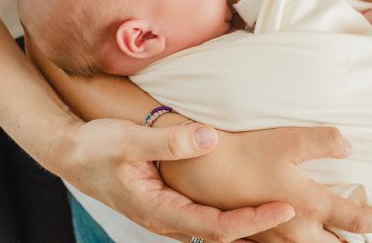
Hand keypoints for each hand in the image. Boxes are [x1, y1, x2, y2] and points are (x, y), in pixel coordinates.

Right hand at [62, 117, 293, 241]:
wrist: (72, 153)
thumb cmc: (98, 147)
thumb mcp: (130, 139)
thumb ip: (169, 141)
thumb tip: (209, 137)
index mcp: (161, 212)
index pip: (217, 227)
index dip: (253, 220)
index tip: (285, 208)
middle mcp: (168, 222)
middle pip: (223, 237)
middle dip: (260, 232)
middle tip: (300, 220)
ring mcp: (168, 216)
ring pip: (215, 231)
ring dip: (248, 230)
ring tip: (284, 222)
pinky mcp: (168, 206)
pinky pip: (206, 220)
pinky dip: (232, 220)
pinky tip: (249, 211)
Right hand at [161, 125, 371, 242]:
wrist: (207, 170)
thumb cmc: (248, 151)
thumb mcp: (288, 138)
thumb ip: (323, 141)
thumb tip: (350, 145)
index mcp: (311, 204)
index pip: (359, 221)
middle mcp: (299, 230)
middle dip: (358, 242)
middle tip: (369, 228)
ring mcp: (280, 239)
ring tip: (340, 232)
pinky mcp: (264, 239)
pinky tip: (308, 231)